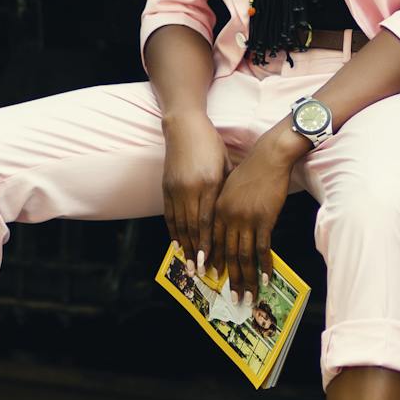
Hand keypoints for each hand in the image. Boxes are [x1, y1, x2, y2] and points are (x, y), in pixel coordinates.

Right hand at [161, 111, 228, 267]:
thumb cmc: (211, 144)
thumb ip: (227, 190)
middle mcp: (191, 188)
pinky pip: (169, 214)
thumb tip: (232, 215)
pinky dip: (173, 232)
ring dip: (184, 247)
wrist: (184, 126)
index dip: (207, 243)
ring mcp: (176, 188)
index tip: (208, 262)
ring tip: (188, 265)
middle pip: (192, 227)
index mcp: (209, 183)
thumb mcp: (225, 165)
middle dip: (196, 252)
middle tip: (199, 272)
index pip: (207, 220)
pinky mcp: (166, 186)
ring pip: (179, 224)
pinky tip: (177, 245)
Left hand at [212, 132, 303, 297]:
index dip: (214, 263)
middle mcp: (228, 217)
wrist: (269, 157)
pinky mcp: (264, 219)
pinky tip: (266, 278)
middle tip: (235, 299)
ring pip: (244, 256)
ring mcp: (246, 219)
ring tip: (250, 296)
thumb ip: (225, 209)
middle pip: (228, 255)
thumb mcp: (230, 188)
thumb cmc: (251, 171)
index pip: (213, 243)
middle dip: (231, 280)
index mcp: (216, 209)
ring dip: (247, 279)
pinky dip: (264, 265)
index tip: (215, 279)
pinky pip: (262, 248)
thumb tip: (228, 229)